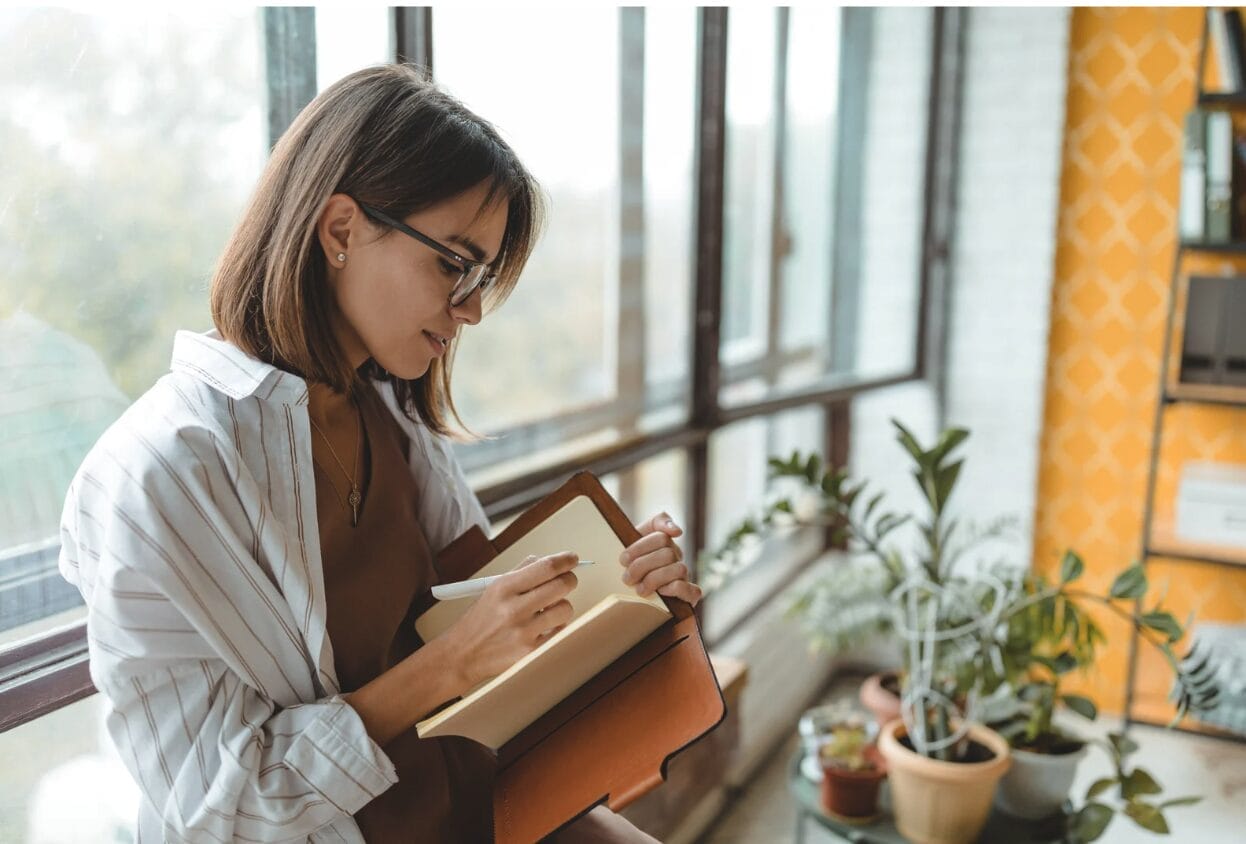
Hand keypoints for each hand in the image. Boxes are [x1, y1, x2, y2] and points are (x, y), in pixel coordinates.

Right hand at [444, 552, 579, 689]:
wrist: (462, 655)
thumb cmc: (480, 620)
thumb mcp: (493, 588)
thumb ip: (521, 571)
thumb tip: (550, 560)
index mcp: (504, 588)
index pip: (546, 567)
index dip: (566, 560)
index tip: (572, 559)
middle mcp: (514, 609)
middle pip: (561, 586)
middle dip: (569, 580)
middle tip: (566, 581)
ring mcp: (523, 632)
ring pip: (565, 608)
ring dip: (562, 606)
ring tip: (549, 609)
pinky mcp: (531, 652)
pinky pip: (561, 631)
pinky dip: (557, 626)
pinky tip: (545, 626)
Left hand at [620, 512, 701, 605]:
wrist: (628, 597)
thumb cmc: (631, 568)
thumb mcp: (631, 544)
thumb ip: (653, 525)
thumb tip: (677, 530)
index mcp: (663, 542)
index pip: (660, 535)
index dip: (640, 547)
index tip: (623, 559)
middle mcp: (676, 556)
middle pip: (667, 553)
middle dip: (642, 566)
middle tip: (627, 578)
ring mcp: (684, 575)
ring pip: (679, 569)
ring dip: (655, 579)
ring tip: (639, 589)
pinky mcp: (690, 595)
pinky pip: (691, 590)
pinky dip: (674, 589)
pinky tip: (660, 592)